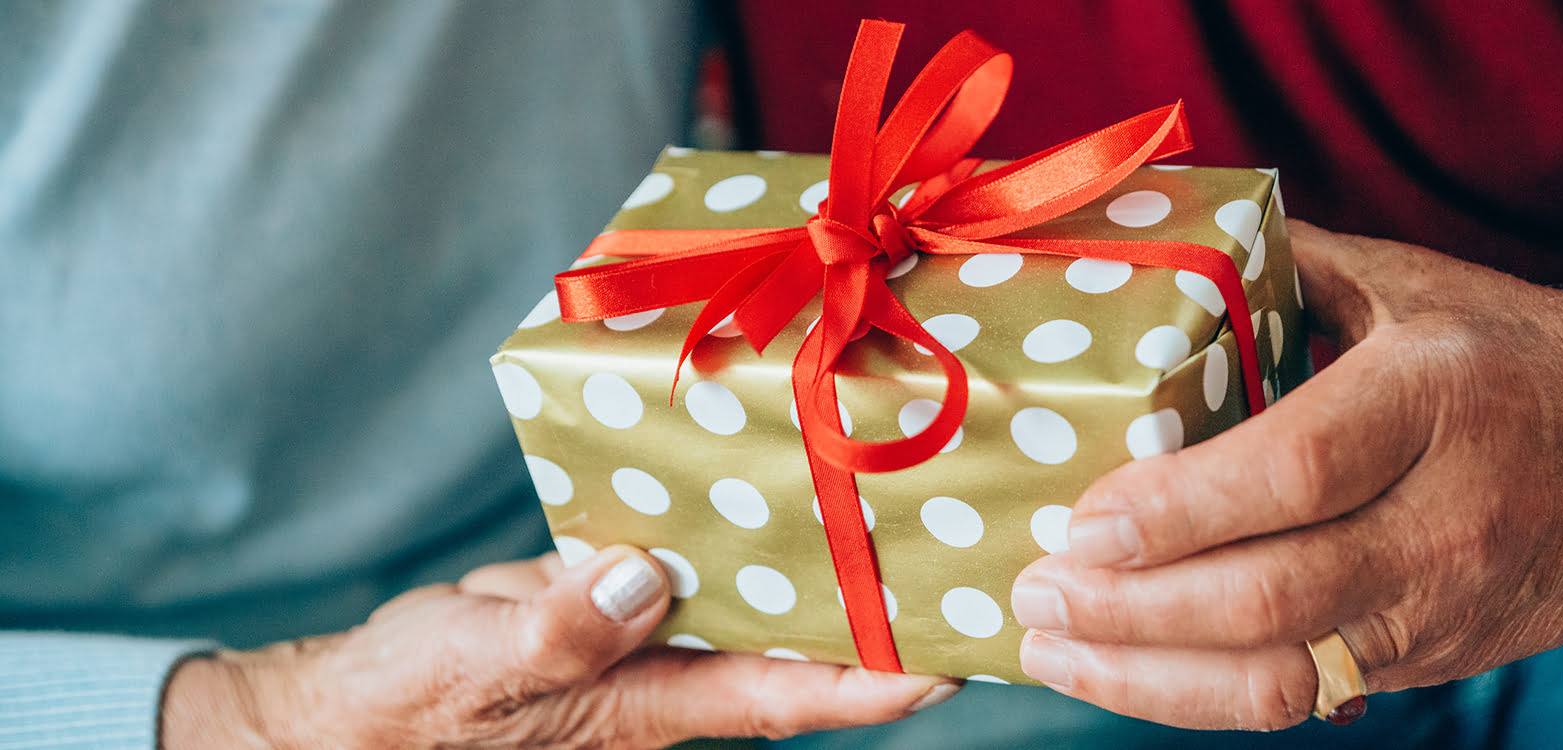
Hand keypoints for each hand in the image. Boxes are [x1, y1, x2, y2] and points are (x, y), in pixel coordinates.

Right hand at [161, 547, 958, 747]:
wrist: (357, 703)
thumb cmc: (414, 702)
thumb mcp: (475, 661)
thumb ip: (557, 629)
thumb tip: (646, 578)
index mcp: (652, 702)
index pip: (788, 694)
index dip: (873, 681)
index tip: (951, 657)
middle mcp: (671, 670)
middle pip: (799, 645)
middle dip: (879, 614)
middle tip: (963, 556)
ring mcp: (650, 634)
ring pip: (759, 597)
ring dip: (827, 562)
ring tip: (904, 499)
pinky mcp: (618, 596)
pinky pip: (699, 560)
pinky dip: (744, 524)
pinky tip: (780, 473)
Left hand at [1009, 220, 1562, 729]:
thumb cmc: (1519, 353)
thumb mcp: (1415, 283)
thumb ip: (1289, 270)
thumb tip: (1161, 254)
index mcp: (1433, 399)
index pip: (1291, 474)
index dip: (1175, 512)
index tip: (1080, 525)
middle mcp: (1443, 516)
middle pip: (1270, 594)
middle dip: (1131, 609)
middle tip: (1035, 592)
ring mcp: (1442, 605)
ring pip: (1280, 676)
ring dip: (1148, 674)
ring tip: (1052, 648)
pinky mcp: (1434, 660)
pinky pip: (1307, 698)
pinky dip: (1205, 696)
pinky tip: (1130, 673)